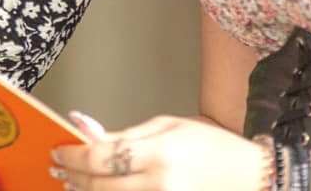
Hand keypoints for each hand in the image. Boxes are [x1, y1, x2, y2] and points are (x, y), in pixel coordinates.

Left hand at [50, 113, 263, 189]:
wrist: (253, 178)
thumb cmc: (213, 147)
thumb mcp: (167, 127)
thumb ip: (124, 134)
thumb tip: (83, 128)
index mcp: (159, 153)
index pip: (100, 157)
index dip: (72, 155)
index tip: (59, 150)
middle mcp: (159, 184)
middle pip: (99, 184)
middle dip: (72, 175)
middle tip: (58, 166)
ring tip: (71, 181)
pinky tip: (97, 190)